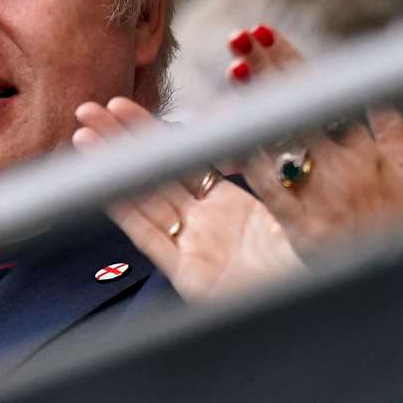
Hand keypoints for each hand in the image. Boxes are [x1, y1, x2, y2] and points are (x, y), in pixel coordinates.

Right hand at [74, 98, 304, 301]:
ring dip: (113, 167)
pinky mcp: (187, 276)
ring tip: (84, 135)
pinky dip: (124, 211)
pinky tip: (99, 186)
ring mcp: (194, 247)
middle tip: (90, 109)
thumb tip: (256, 119)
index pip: (182, 159)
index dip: (153, 133)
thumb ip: (268, 167)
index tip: (127, 105)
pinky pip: (150, 238)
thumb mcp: (288, 202)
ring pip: (144, 198)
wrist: (317, 297)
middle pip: (154, 174)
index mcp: (229, 204)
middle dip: (120, 140)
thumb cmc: (311, 256)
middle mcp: (205, 223)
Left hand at [227, 24, 402, 254]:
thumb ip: (397, 138)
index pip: (322, 94)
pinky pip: (272, 187)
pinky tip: (231, 133)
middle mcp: (342, 167)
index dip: (290, 61)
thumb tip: (381, 98)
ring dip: (258, 101)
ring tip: (235, 68)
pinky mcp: (303, 229)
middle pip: (299, 107)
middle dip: (268, 68)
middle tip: (240, 37)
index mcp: (364, 151)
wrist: (399, 281)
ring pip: (284, 137)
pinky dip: (252, 158)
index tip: (265, 33)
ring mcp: (322, 196)